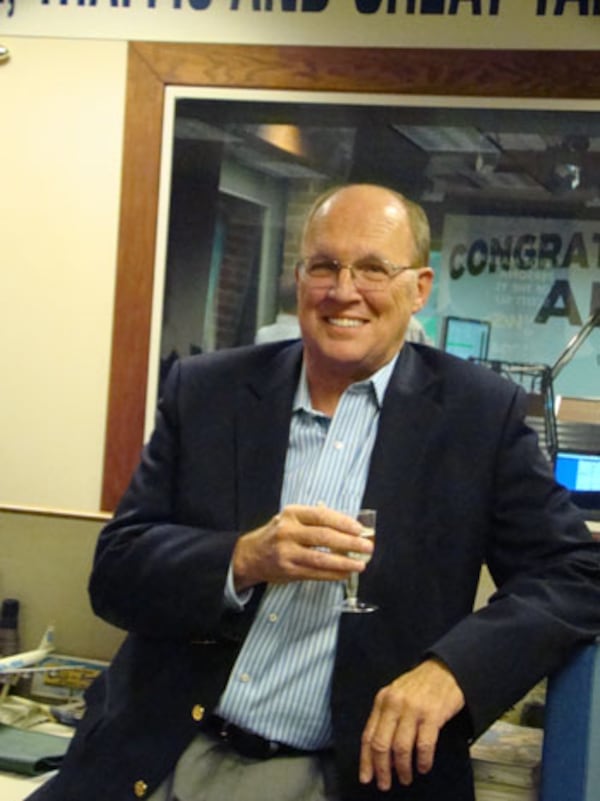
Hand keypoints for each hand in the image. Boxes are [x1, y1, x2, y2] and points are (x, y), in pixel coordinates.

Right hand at [232, 504, 370, 590]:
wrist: (251, 555)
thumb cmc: (277, 534)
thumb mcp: (292, 519)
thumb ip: (316, 519)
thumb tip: (349, 526)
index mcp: (292, 514)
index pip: (322, 516)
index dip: (343, 522)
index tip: (359, 529)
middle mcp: (288, 532)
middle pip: (324, 537)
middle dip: (349, 543)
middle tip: (367, 547)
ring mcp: (287, 552)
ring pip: (321, 558)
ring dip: (344, 562)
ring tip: (360, 564)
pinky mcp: (288, 571)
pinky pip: (316, 573)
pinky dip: (333, 574)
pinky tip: (345, 573)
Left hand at [359, 659, 464, 790]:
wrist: (444, 670)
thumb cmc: (420, 685)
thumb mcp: (396, 696)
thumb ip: (386, 719)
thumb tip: (380, 753)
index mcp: (382, 700)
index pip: (368, 735)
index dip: (366, 760)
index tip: (366, 777)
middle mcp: (394, 704)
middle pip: (381, 744)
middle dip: (382, 769)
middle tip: (385, 784)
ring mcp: (413, 709)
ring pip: (400, 748)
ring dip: (402, 768)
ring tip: (406, 777)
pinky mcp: (432, 714)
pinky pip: (424, 745)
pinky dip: (422, 761)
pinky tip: (423, 766)